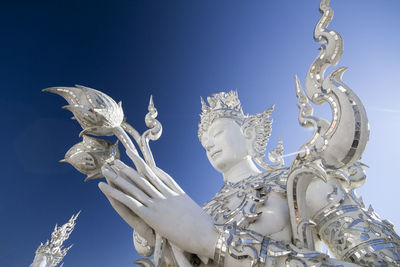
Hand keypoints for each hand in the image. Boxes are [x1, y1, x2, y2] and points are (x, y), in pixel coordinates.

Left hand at [99, 148, 216, 258]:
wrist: (206, 234)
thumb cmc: (205, 228)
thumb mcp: (196, 212)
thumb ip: (188, 206)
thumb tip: (187, 206)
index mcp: (177, 193)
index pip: (160, 176)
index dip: (148, 167)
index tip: (139, 160)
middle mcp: (166, 194)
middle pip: (144, 177)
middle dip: (130, 167)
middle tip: (117, 160)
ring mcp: (158, 203)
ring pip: (134, 185)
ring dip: (119, 176)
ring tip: (107, 168)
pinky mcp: (151, 215)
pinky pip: (129, 201)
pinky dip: (115, 192)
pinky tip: (105, 186)